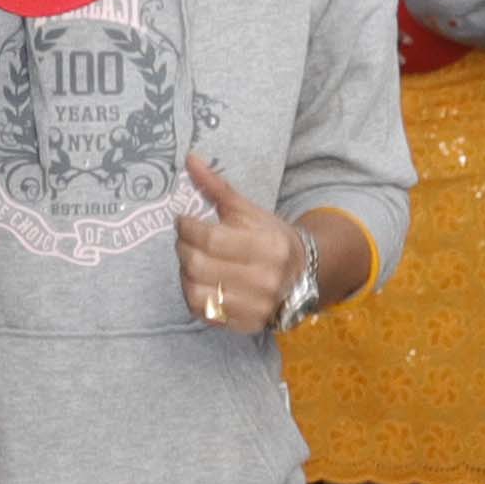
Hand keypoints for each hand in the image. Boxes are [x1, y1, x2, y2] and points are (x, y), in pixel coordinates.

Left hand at [175, 155, 299, 335]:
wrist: (301, 275)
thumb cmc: (270, 238)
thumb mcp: (248, 210)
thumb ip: (217, 187)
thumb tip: (189, 159)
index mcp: (269, 247)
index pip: (210, 238)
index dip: (187, 228)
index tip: (183, 221)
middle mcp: (265, 280)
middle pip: (198, 266)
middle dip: (183, 249)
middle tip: (185, 240)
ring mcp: (255, 306)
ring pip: (195, 292)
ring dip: (185, 274)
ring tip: (193, 261)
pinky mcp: (245, 325)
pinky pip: (203, 312)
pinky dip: (194, 294)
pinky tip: (201, 281)